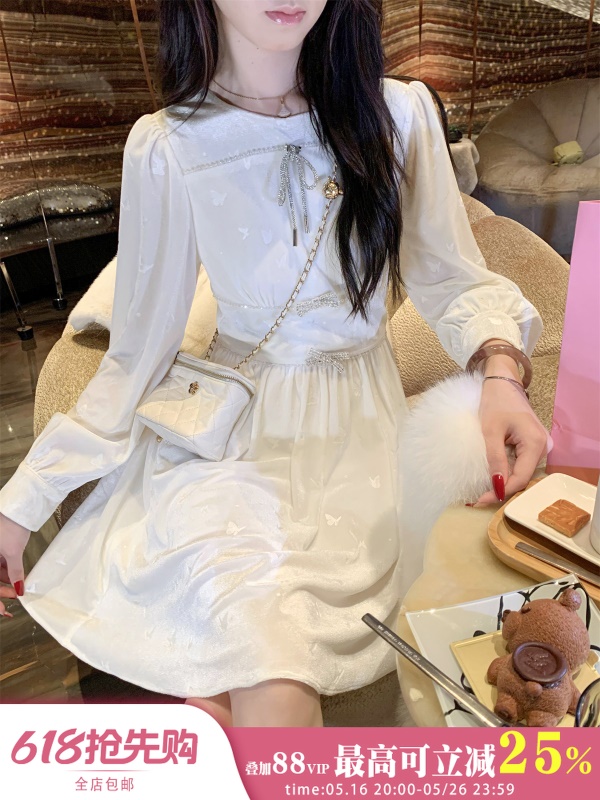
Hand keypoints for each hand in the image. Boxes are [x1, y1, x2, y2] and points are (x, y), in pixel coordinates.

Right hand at [0, 512, 30, 616]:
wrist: (17, 506)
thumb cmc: (11, 525)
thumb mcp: (13, 552)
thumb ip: (15, 572)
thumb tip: (19, 588)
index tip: (3, 609)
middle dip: (1, 589)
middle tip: (14, 596)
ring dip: (4, 579)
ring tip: (17, 585)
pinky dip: (5, 569)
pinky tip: (14, 575)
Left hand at [473, 378, 550, 506]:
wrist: (502, 381)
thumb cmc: (496, 401)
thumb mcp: (490, 431)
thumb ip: (495, 459)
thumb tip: (497, 486)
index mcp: (535, 443)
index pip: (521, 478)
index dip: (502, 491)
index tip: (480, 500)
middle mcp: (542, 447)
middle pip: (523, 478)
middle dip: (502, 489)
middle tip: (479, 499)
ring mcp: (538, 445)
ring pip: (521, 472)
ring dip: (503, 482)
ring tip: (483, 491)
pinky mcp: (530, 444)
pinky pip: (519, 463)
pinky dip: (506, 471)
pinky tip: (492, 476)